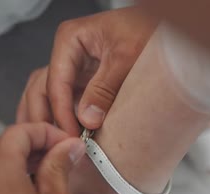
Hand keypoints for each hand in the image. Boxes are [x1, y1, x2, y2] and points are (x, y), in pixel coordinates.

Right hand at [16, 7, 157, 134]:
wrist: (168, 30)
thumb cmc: (147, 30)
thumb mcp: (126, 58)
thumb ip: (105, 88)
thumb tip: (87, 119)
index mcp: (70, 39)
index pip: (55, 81)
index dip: (60, 112)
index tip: (70, 136)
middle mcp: (68, 53)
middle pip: (41, 88)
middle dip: (44, 118)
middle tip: (54, 146)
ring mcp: (75, 68)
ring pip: (48, 96)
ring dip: (48, 120)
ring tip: (53, 147)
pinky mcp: (86, 81)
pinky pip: (67, 101)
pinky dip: (64, 119)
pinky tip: (68, 138)